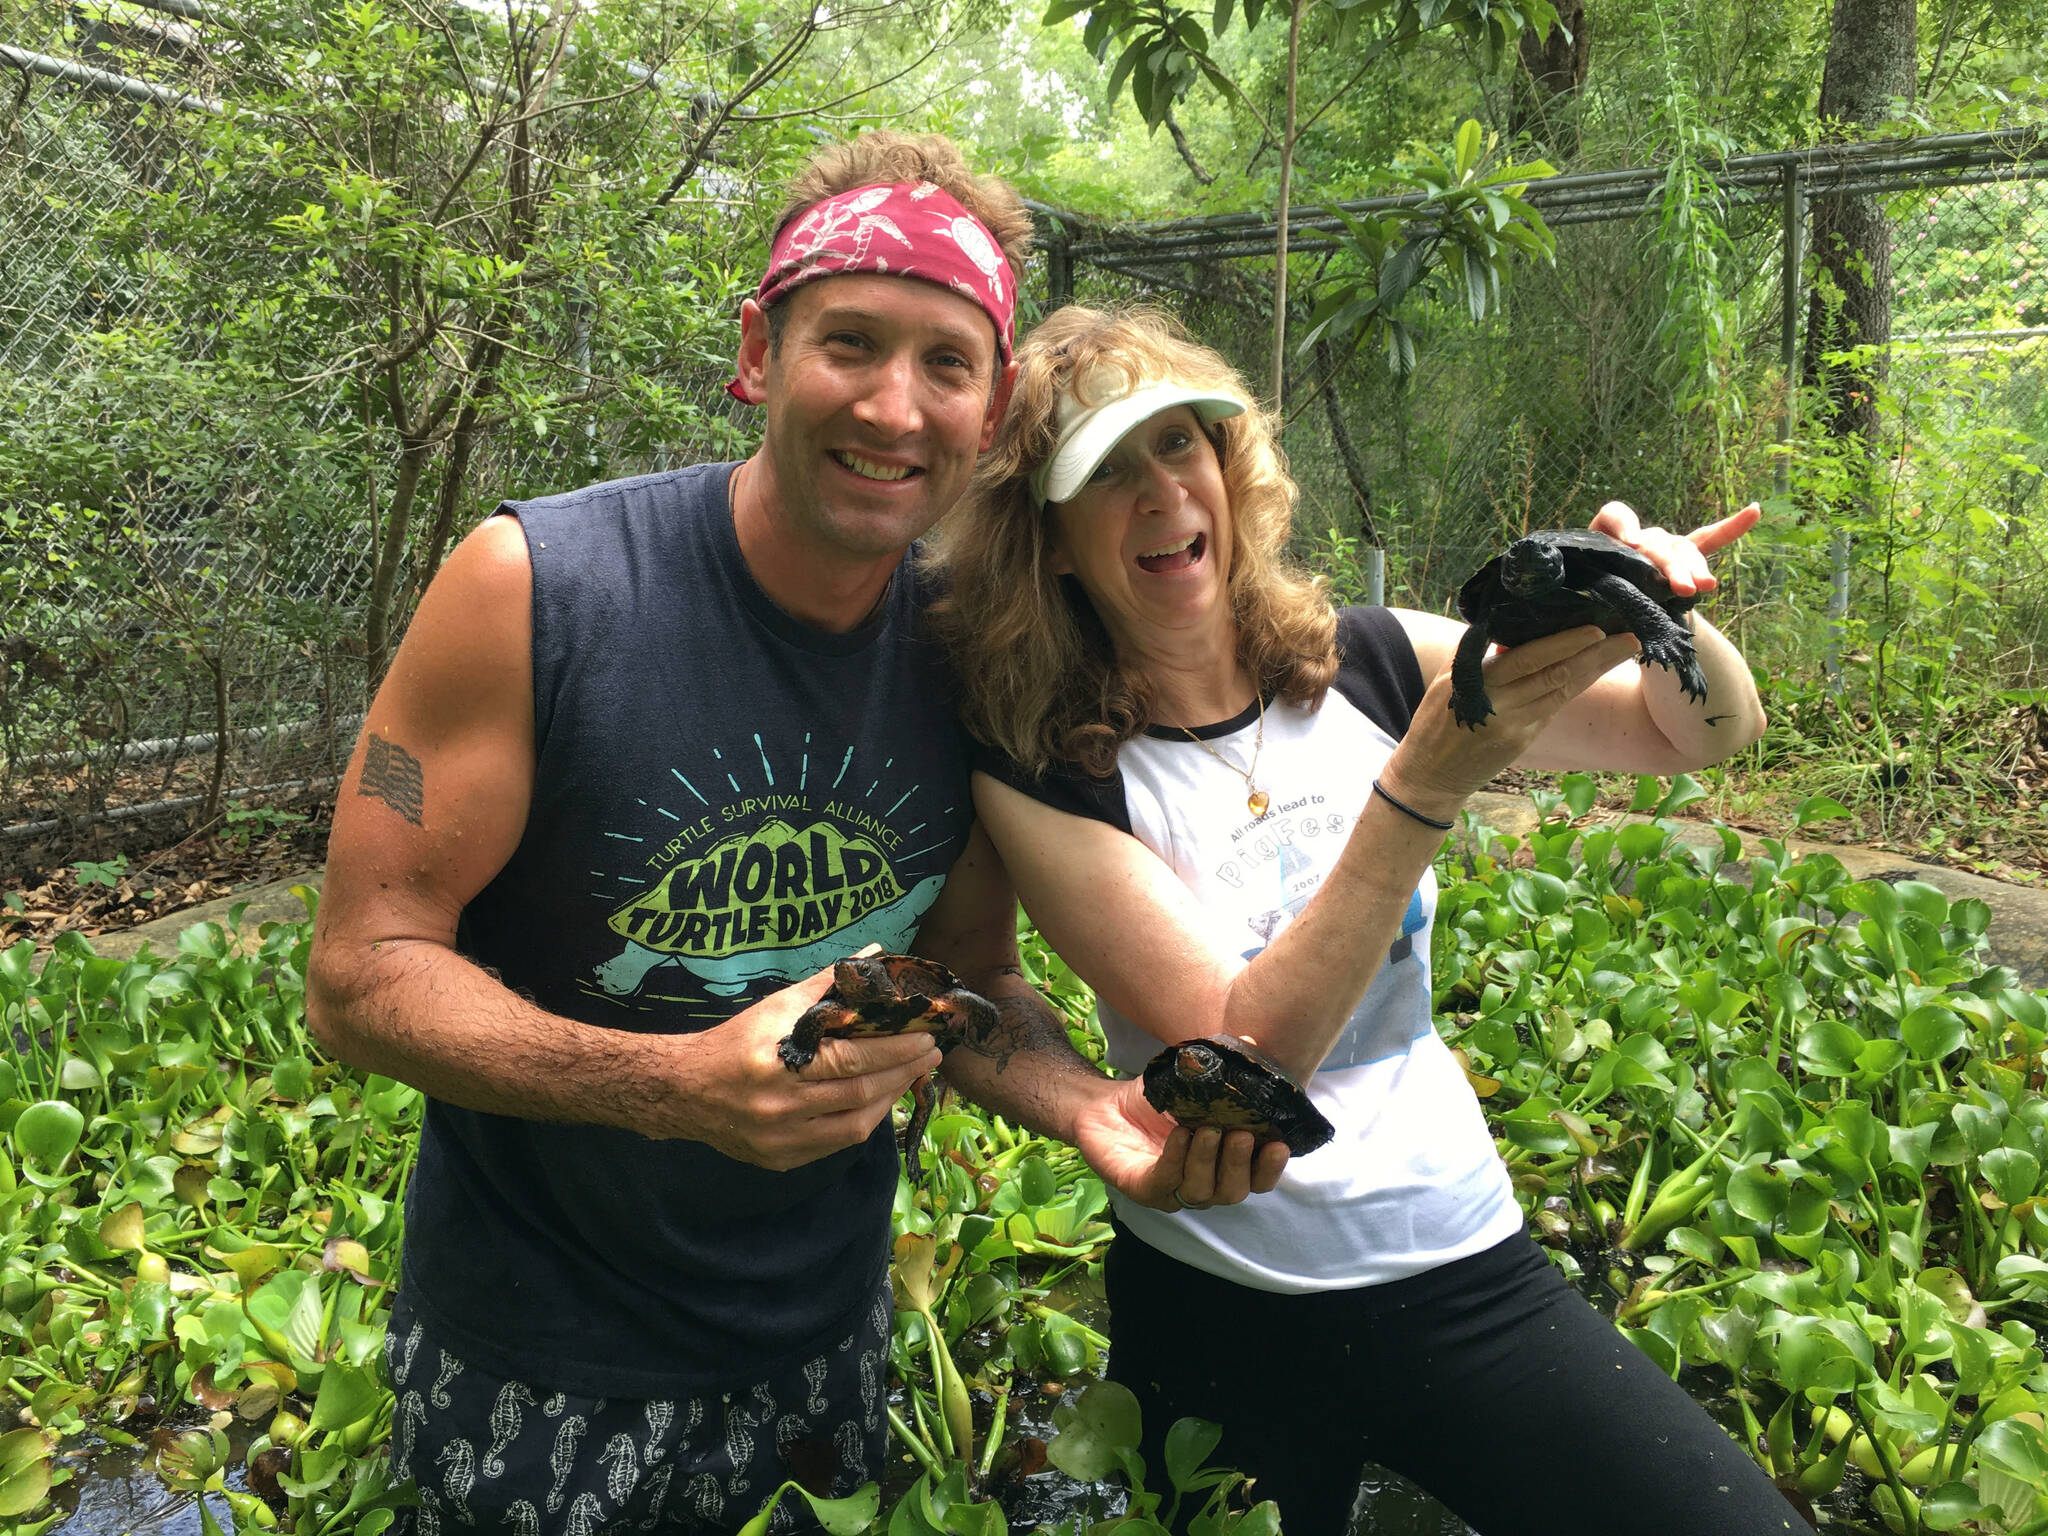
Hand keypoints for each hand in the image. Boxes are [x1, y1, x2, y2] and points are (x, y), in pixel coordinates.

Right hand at [657, 961, 941, 1171]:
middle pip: (859, 1094)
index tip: (926, 1035)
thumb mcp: (777, 1007)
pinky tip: (878, 1099)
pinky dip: (862, 1120)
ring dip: (890, 1099)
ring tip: (911, 1074)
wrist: (684, 1089)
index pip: (852, 1060)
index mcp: (778, 1065)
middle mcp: (780, 1107)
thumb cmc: (735, 1042)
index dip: (895, 1050)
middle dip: (903, 1072)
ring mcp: (781, 1139)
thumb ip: (827, 984)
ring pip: (854, 1126)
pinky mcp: (781, 1160)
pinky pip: (835, 1145)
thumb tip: (873, 956)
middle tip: (931, 1052)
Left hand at [1068, 1078, 1288, 1211]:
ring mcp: (1172, 1190)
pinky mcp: (1141, 1189)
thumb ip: (1224, 1068)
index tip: (1280, 1143)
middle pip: (1234, 1192)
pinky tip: (1179, 1135)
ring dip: (1208, 1161)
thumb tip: (1251, 1040)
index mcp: (1223, 1165)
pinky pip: (1164, 1183)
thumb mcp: (1194, 1081)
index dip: (1271, 1168)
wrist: (1105, 1106)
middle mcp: (1203, 1184)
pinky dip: (1175, 1160)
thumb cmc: (1157, 1101)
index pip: (1257, 1179)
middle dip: (1240, 1164)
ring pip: (1201, 1192)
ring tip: (1207, 1129)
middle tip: (1241, 1134)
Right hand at [1387, 623, 1640, 812]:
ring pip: (1562, 693)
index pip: (1529, 659)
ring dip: (1596, 670)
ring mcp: (1514, 727)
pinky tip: (1593, 673)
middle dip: (1596, 655)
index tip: (1596, 628)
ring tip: (1625, 650)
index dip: (1565, 644)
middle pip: (1556, 675)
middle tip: (1631, 637)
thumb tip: (1508, 632)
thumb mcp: (1445, 684)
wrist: (1428, 775)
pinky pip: (1551, 710)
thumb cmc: (1434, 723)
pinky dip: (1573, 689)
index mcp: (1478, 683)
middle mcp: (1500, 705)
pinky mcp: (1522, 743)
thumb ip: (1476, 658)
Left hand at [1591, 500, 1760, 598]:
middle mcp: (1641, 538)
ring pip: (1684, 551)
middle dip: (1669, 564)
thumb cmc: (1589, 606)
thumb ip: (1585, 590)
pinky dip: (1732, 527)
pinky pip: (1710, 540)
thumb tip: (1589, 600)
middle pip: (1657, 542)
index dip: (1624, 527)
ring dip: (1695, 569)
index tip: (1631, 544)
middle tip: (1679, 587)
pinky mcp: (1687, 559)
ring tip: (1705, 587)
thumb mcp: (1579, 599)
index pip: (1615, 516)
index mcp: (1608, 537)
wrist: (1612, 621)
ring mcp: (1666, 547)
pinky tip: (1754, 511)